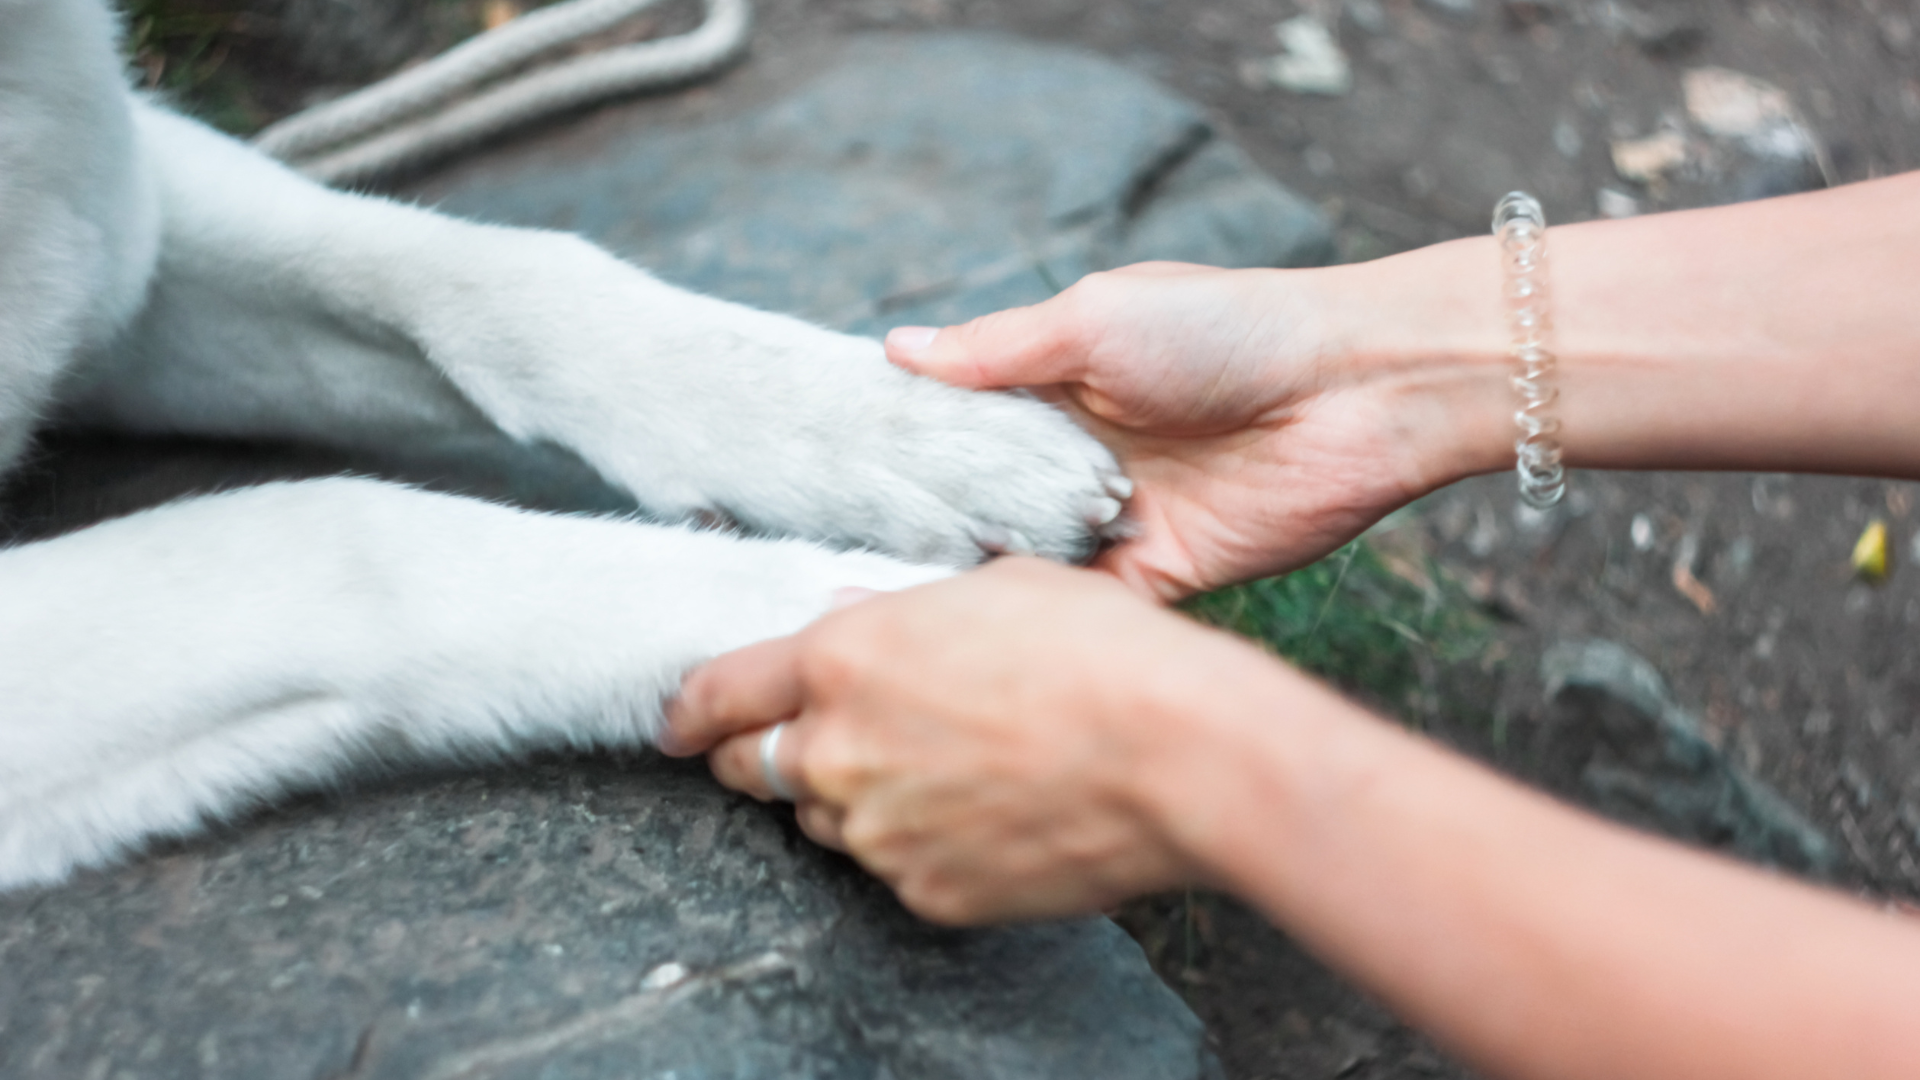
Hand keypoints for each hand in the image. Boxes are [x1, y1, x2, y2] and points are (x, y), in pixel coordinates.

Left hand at [660, 558, 1252, 923]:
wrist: (1178, 754)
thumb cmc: (1100, 652)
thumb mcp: (993, 587)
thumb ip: (903, 613)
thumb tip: (866, 620)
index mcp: (841, 659)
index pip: (717, 693)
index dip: (689, 708)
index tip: (678, 720)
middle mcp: (837, 752)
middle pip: (751, 767)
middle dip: (762, 753)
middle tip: (819, 738)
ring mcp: (877, 833)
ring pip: (823, 821)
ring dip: (850, 796)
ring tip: (936, 767)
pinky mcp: (924, 892)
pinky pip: (894, 867)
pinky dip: (918, 843)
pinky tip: (982, 811)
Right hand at [886, 261, 1506, 599]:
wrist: (1355, 393)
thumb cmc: (1227, 331)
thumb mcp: (1094, 320)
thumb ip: (997, 351)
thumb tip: (896, 349)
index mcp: (1053, 386)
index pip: (956, 423)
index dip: (899, 448)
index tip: (821, 477)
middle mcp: (1073, 457)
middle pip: (978, 502)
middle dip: (921, 528)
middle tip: (832, 560)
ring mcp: (1111, 520)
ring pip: (1020, 564)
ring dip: (970, 583)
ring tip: (878, 613)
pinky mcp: (1155, 576)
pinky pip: (1083, 609)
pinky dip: (1036, 624)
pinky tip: (969, 643)